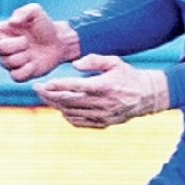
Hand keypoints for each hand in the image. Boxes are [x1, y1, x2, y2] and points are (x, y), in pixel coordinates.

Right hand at [0, 3, 79, 81]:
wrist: (58, 43)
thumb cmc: (44, 26)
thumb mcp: (36, 12)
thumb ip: (24, 12)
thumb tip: (12, 22)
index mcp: (2, 31)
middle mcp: (2, 47)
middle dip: (16, 45)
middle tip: (28, 41)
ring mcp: (9, 62)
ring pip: (8, 63)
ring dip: (24, 56)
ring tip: (32, 51)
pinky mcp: (18, 74)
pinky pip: (16, 76)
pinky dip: (26, 70)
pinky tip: (33, 64)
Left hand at [34, 54, 169, 127]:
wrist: (147, 96)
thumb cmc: (128, 75)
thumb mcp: (114, 62)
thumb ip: (94, 60)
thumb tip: (74, 65)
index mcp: (104, 86)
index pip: (75, 87)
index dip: (57, 86)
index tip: (44, 83)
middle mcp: (102, 103)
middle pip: (68, 101)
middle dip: (50, 96)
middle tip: (37, 89)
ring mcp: (102, 116)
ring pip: (71, 113)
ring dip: (56, 106)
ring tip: (45, 97)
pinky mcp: (103, 124)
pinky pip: (79, 122)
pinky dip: (67, 116)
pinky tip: (61, 108)